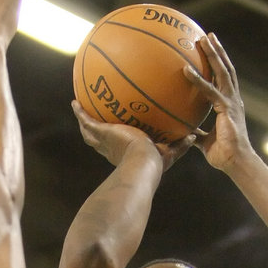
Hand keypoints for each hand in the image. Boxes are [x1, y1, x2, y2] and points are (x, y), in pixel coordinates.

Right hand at [72, 100, 194, 171]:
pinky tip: (75, 102)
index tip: (116, 134)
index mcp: (125, 152)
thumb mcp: (170, 153)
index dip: (115, 140)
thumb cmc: (155, 165)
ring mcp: (105, 141)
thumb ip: (180, 144)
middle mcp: (112, 148)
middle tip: (92, 121)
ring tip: (79, 109)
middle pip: (99, 140)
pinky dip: (80, 112)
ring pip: (89, 131)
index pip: (118, 146)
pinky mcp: (102, 133)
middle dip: (95, 131)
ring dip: (84, 121)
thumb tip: (193, 136)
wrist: (143, 165)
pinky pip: (87, 120)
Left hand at [184, 33, 251, 170]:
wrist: (235, 163)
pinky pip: (210, 91)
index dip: (218, 64)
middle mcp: (233, 99)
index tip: (210, 50)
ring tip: (203, 39)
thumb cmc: (223, 155)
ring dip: (213, 54)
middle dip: (217, 51)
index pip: (224, 79)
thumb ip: (196, 132)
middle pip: (225, 69)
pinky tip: (186, 69)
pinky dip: (198, 79)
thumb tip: (184, 130)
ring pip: (222, 72)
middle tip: (207, 36)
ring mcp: (231, 102)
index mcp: (229, 105)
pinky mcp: (226, 109)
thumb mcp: (204, 141)